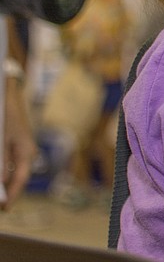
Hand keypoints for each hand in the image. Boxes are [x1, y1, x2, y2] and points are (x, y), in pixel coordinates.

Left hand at [2, 77, 36, 209]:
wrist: (8, 89)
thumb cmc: (5, 112)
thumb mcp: (2, 139)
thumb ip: (1, 161)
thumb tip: (1, 182)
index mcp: (27, 152)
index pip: (19, 180)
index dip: (11, 196)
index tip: (4, 209)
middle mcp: (26, 152)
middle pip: (14, 177)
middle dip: (5, 189)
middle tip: (0, 204)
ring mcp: (20, 148)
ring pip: (10, 170)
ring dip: (3, 180)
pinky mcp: (13, 143)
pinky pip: (8, 162)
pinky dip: (2, 169)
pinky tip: (0, 175)